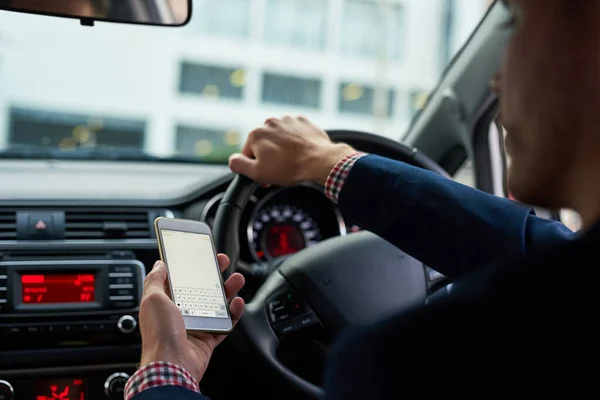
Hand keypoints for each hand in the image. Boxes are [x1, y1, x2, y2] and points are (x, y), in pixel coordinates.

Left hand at [138, 255, 244, 381]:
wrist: (172, 366)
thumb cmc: (159, 334)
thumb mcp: (152, 299)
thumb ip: (155, 279)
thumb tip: (159, 264)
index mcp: (166, 303)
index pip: (181, 279)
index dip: (191, 266)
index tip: (201, 254)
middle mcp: (181, 313)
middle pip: (202, 288)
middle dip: (214, 274)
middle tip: (223, 262)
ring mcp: (197, 325)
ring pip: (217, 303)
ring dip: (229, 290)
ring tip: (237, 279)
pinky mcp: (210, 337)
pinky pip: (226, 322)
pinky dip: (234, 313)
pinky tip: (237, 303)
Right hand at [229, 116, 354, 185]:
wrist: (319, 161)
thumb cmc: (289, 167)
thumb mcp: (257, 173)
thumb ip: (238, 165)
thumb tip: (233, 160)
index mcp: (256, 134)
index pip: (249, 154)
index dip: (256, 167)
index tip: (267, 176)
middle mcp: (269, 123)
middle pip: (264, 144)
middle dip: (269, 157)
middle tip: (280, 170)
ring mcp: (287, 120)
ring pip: (279, 138)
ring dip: (282, 148)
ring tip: (292, 161)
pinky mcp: (303, 122)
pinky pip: (294, 133)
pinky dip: (296, 142)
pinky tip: (301, 152)